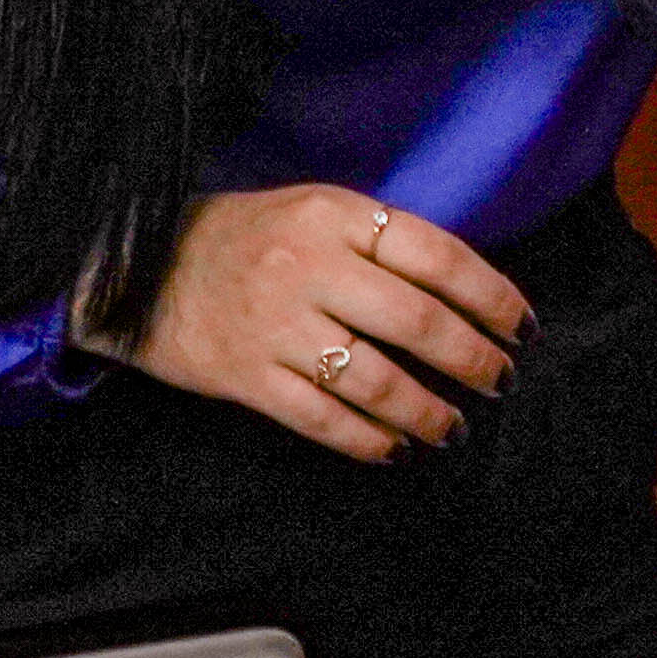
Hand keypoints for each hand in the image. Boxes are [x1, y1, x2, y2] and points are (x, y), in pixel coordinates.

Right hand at [86, 184, 528, 462]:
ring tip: (454, 427)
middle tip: (500, 380)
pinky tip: (395, 447)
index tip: (521, 327)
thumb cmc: (247, 237)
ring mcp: (274, 323)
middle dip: (472, 358)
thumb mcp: (315, 209)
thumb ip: (380, 241)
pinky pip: (321, 418)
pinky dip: (368, 440)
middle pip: (417, 320)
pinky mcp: (244, 376)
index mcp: (335, 215)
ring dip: (427, 411)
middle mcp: (308, 265)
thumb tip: (466, 292)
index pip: (437, 255)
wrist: (136, 265)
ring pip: (374, 379)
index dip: (491, 296)